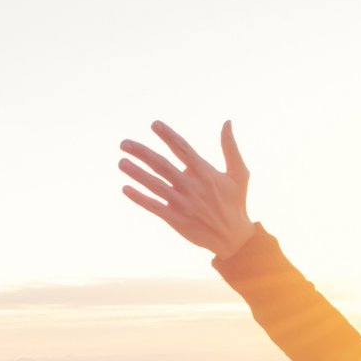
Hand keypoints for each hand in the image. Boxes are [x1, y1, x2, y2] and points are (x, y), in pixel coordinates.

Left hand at [119, 120, 254, 257]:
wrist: (234, 239)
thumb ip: (230, 147)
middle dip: (142, 153)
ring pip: (155, 185)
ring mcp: (183, 204)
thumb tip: (227, 122)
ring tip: (121, 162)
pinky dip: (139, 198)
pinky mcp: (177, 220)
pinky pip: (154, 207)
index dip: (168, 136)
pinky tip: (125, 188)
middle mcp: (192, 187)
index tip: (154, 124)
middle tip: (124, 143)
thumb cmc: (236, 203)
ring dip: (137, 173)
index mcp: (205, 173)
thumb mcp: (239, 174)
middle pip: (162, 166)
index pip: (183, 149)